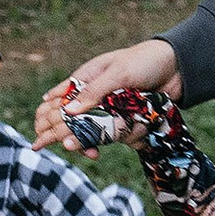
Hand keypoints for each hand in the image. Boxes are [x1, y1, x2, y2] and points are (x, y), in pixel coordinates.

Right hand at [35, 40, 178, 145]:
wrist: (176, 67)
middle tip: (59, 147)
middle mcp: (94, 96)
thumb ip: (95, 92)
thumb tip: (69, 111)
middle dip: (63, 134)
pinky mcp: (124, 120)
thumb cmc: (143, 62)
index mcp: (85, 79)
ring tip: (89, 153)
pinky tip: (100, 151)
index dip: (46, 116)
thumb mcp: (118, 73)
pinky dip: (107, 141)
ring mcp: (109, 109)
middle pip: (70, 119)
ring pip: (90, 130)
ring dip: (87, 141)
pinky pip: (111, 134)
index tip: (38, 133)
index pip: (58, 99)